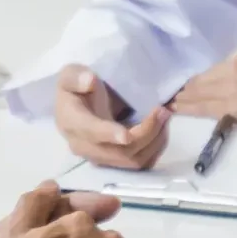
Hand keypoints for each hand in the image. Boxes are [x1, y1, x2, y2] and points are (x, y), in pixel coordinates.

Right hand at [54, 64, 170, 169]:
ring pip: (134, 160)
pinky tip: (162, 128)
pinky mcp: (116, 162)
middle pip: (119, 151)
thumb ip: (76, 77)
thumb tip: (89, 81)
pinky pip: (142, 162)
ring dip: (155, 140)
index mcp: (72, 123)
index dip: (108, 134)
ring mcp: (102, 158)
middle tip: (162, 110)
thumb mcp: (70, 74)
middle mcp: (85, 147)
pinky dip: (156, 147)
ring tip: (165, 115)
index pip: (90, 132)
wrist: (76, 106)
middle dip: (146, 133)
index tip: (126, 136)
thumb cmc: (76, 88)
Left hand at [170, 53, 236, 127]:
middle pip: (200, 80)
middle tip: (167, 96)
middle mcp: (232, 68)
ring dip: (181, 99)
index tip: (184, 85)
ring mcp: (231, 86)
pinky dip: (187, 108)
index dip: (195, 80)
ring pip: (197, 93)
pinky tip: (176, 109)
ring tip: (167, 104)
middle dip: (183, 89)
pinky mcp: (234, 105)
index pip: (211, 70)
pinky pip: (204, 107)